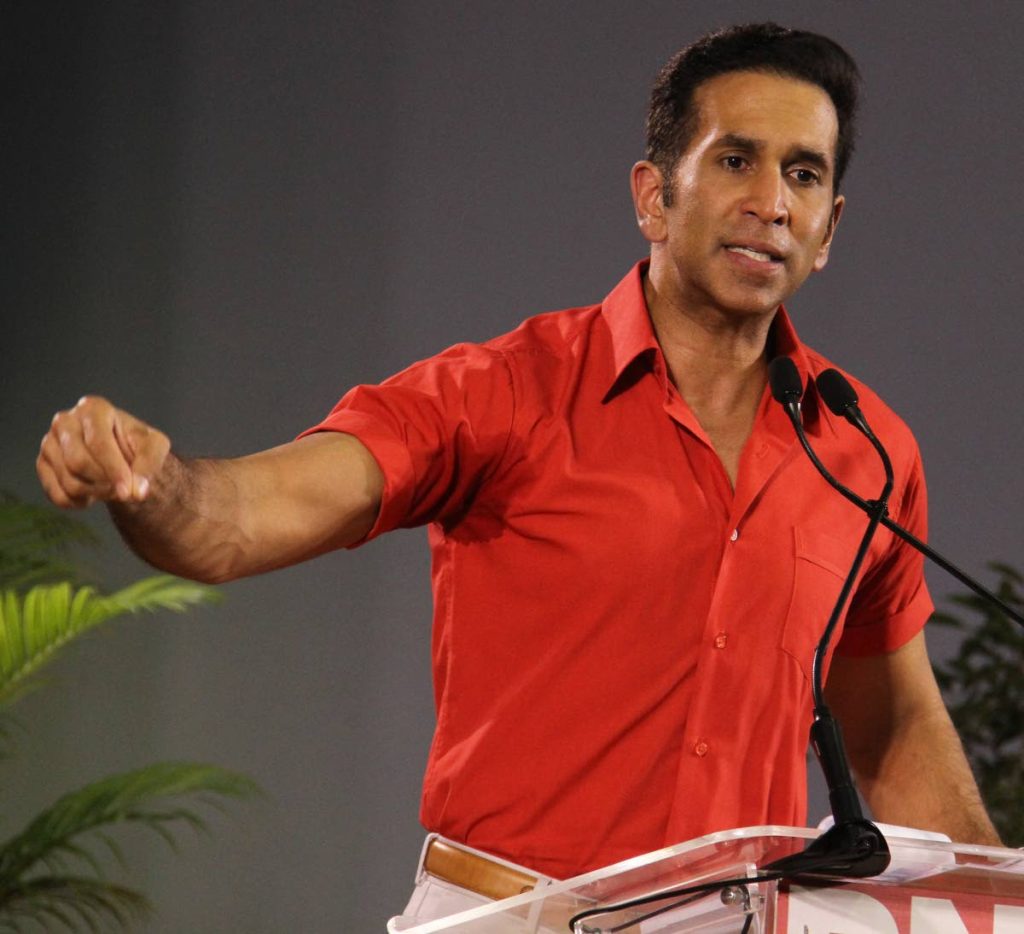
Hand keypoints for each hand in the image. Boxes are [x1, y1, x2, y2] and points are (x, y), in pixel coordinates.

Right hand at [37, 396, 170, 508]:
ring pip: (69, 481)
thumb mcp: (154, 446)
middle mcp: (65, 421)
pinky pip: (57, 495)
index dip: (114, 471)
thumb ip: (150, 464)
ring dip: (96, 493)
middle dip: (105, 483)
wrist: (121, 453)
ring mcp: (50, 442)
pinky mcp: (43, 464)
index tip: (129, 492)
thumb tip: (137, 490)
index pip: (98, 443)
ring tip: (112, 488)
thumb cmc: (136, 444)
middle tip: (124, 491)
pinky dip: (80, 502)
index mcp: (94, 408)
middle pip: (78, 462)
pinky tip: (94, 494)